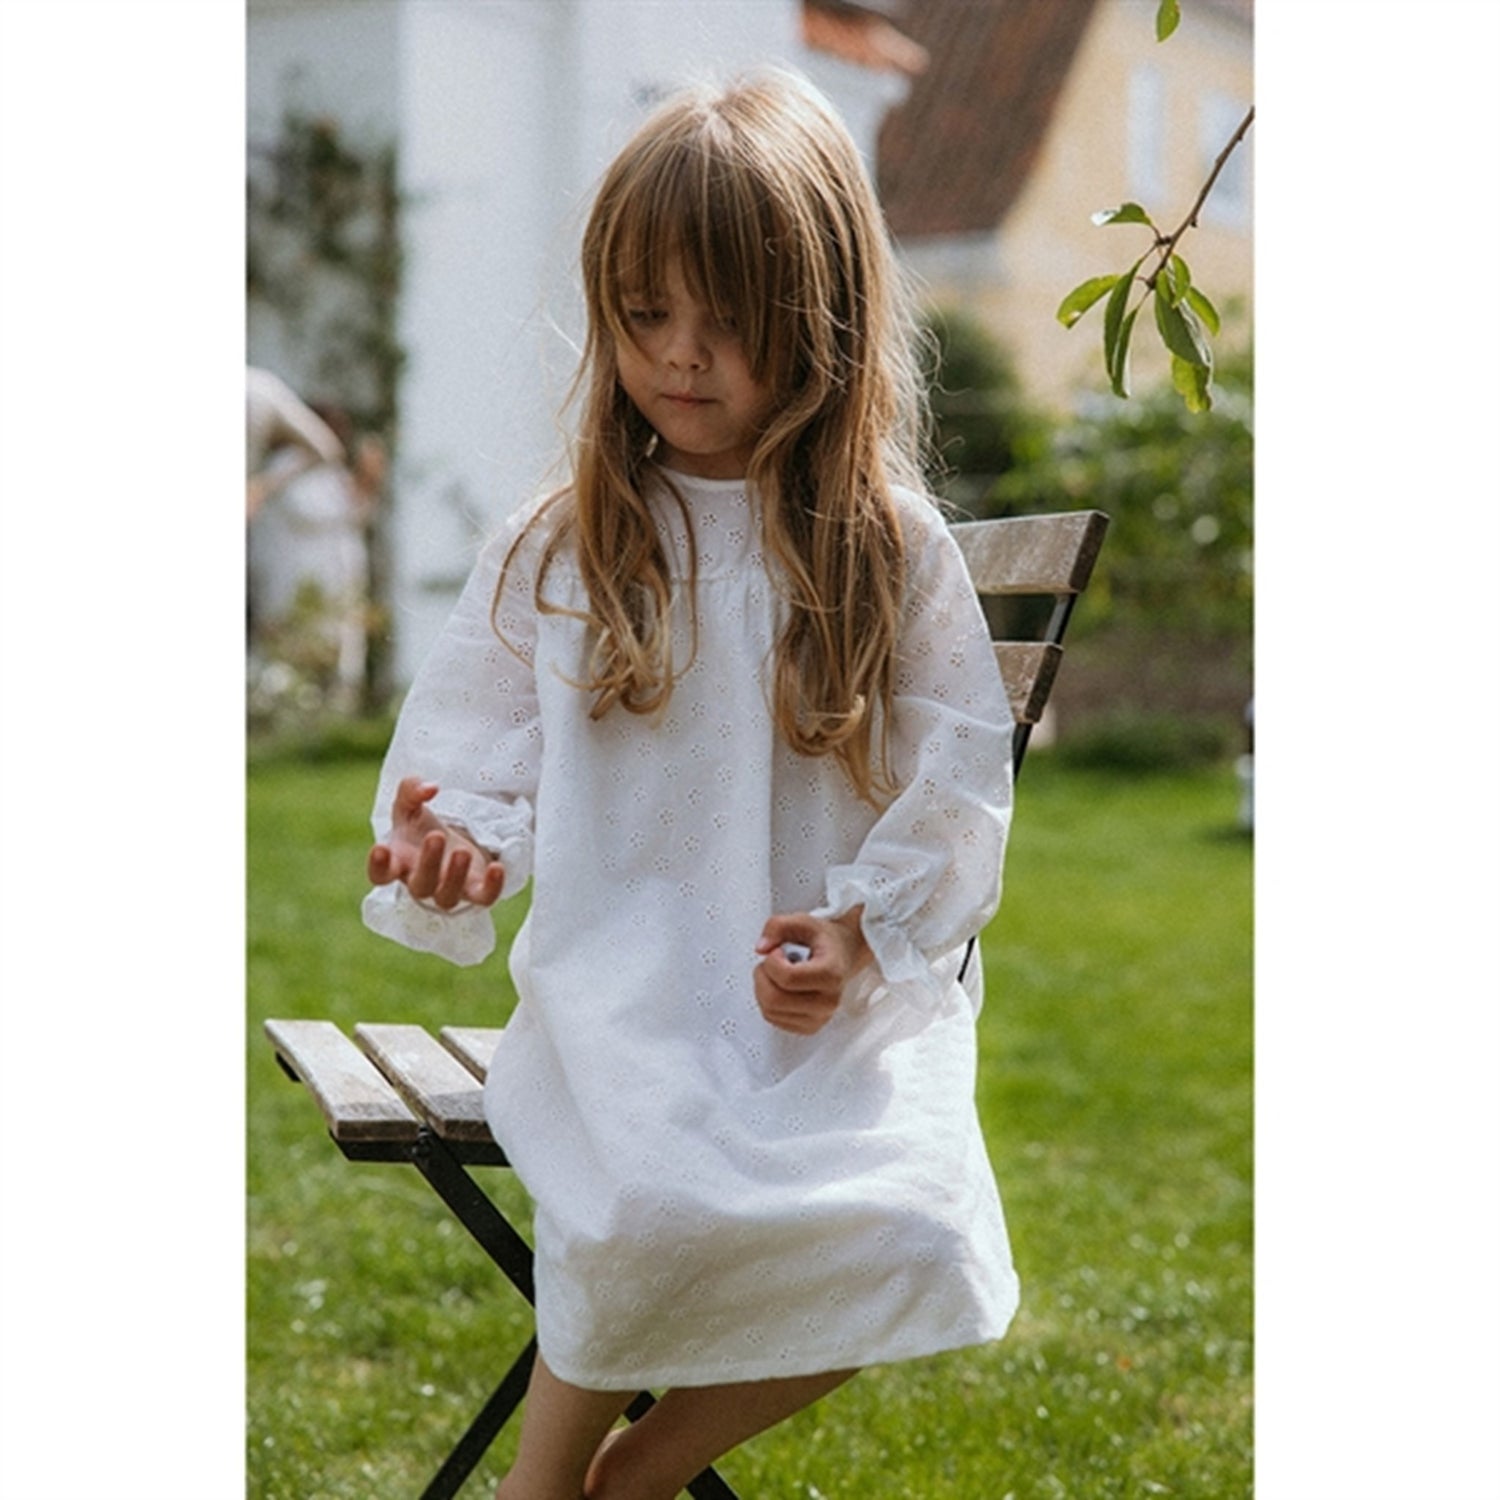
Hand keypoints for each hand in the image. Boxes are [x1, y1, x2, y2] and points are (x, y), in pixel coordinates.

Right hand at [367, 777, 504, 909]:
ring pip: (447, 897)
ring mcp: (448, 889)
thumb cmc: (421, 827)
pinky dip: (491, 888)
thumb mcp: (410, 804)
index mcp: (399, 862)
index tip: (381, 848)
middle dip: (428, 863)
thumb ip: (411, 790)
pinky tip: (497, 868)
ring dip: (455, 876)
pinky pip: (483, 898)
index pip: (381, 874)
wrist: (451, 840)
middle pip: (420, 885)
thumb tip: (430, 788)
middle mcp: (421, 881)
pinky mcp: (475, 891)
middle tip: (436, 835)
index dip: (378, 866)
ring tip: (462, 851)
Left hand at [752, 909, 871, 1034]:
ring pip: (770, 1011)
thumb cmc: (824, 940)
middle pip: (774, 999)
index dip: (771, 961)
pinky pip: (772, 1018)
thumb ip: (777, 926)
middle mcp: (828, 1002)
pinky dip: (767, 1001)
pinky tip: (779, 987)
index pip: (787, 978)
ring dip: (762, 988)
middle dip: (762, 976)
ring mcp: (819, 1018)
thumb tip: (760, 948)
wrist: (843, 955)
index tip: (777, 951)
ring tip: (776, 973)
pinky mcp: (809, 1027)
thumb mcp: (803, 921)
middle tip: (769, 962)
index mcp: (830, 974)